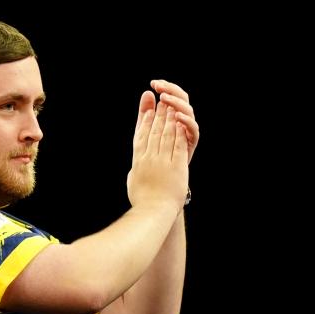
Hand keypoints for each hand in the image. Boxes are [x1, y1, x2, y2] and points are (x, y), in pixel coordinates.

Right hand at [128, 93, 187, 209]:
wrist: (153, 212)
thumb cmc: (142, 201)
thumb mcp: (133, 183)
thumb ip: (135, 172)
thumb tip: (135, 169)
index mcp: (137, 161)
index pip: (140, 135)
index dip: (144, 119)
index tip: (147, 108)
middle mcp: (148, 158)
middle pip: (153, 131)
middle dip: (157, 114)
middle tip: (160, 101)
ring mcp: (162, 161)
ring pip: (165, 135)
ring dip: (168, 119)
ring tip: (170, 107)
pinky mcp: (175, 166)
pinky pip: (177, 145)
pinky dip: (178, 132)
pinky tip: (180, 122)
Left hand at [151, 80, 199, 163]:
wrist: (158, 176)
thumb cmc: (153, 152)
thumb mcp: (145, 130)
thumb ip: (145, 112)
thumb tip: (147, 93)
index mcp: (172, 114)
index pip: (172, 94)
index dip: (165, 87)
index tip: (153, 83)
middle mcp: (182, 120)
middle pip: (182, 99)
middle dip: (171, 91)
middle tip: (159, 88)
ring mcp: (187, 130)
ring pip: (188, 111)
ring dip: (177, 103)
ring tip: (165, 99)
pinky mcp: (191, 142)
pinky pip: (193, 129)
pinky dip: (186, 121)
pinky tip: (177, 116)